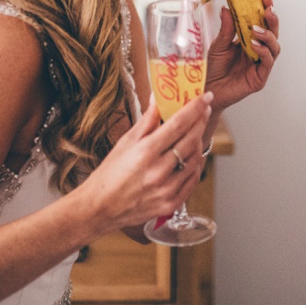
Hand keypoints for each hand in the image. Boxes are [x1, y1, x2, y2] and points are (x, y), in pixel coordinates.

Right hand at [80, 92, 211, 231]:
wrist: (100, 207)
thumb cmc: (110, 173)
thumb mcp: (125, 142)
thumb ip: (147, 120)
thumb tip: (158, 98)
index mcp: (145, 152)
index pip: (178, 124)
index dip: (195, 108)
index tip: (205, 96)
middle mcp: (158, 171)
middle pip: (191, 140)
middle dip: (201, 121)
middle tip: (204, 109)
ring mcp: (167, 189)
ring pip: (195, 159)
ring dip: (199, 141)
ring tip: (196, 131)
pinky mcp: (172, 204)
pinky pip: (193, 179)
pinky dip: (195, 164)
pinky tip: (192, 154)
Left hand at [204, 0, 279, 109]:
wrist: (208, 88)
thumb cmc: (214, 67)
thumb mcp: (219, 44)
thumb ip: (226, 28)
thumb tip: (226, 8)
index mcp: (251, 40)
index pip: (262, 22)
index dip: (266, 9)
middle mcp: (259, 50)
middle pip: (273, 32)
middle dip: (273, 19)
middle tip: (268, 9)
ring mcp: (261, 64)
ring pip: (275, 47)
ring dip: (268, 35)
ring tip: (256, 29)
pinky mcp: (261, 77)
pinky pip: (268, 61)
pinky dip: (263, 51)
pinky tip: (254, 45)